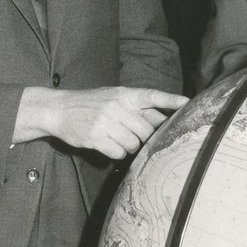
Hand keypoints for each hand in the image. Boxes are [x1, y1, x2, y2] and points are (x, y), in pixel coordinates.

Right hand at [15, 86, 187, 159]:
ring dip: (129, 146)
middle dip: (144, 137)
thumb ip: (136, 107)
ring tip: (116, 138)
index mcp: (123, 94)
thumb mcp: (113, 97)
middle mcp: (116, 107)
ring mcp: (106, 122)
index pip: (151, 96)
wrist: (59, 109)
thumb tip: (163, 118)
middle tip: (131, 134)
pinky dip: (117, 152)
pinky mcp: (96, 138)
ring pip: (134, 144)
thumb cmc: (91, 104)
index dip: (170, 99)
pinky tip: (108, 145)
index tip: (187, 102)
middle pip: (146, 129)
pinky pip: (119, 152)